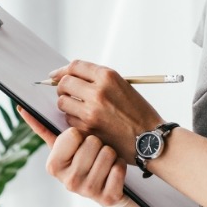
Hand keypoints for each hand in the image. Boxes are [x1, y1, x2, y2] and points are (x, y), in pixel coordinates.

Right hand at [17, 105, 129, 206]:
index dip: (79, 134)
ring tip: (104, 161)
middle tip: (94, 153)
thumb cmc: (83, 160)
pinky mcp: (108, 198)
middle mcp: (69, 182)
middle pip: (93, 141)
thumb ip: (45, 128)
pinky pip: (119, 167)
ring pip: (108, 153)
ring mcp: (88, 192)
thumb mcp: (64, 146)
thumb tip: (22, 108)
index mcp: (54, 166)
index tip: (78, 143)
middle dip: (97, 143)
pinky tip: (113, 172)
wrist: (106, 189)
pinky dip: (120, 165)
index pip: (73, 133)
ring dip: (110, 153)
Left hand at [50, 60, 164, 162]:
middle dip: (62, 87)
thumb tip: (71, 76)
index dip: (62, 70)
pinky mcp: (88, 129)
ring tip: (79, 107)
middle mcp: (98, 92)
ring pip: (63, 102)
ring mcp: (91, 111)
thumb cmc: (138, 113)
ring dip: (67, 104)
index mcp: (108, 77)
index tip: (56, 75)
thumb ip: (98, 79)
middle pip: (65, 83)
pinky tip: (86, 121)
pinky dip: (74, 119)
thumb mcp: (122, 86)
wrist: (150, 139)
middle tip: (67, 92)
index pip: (75, 67)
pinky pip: (69, 120)